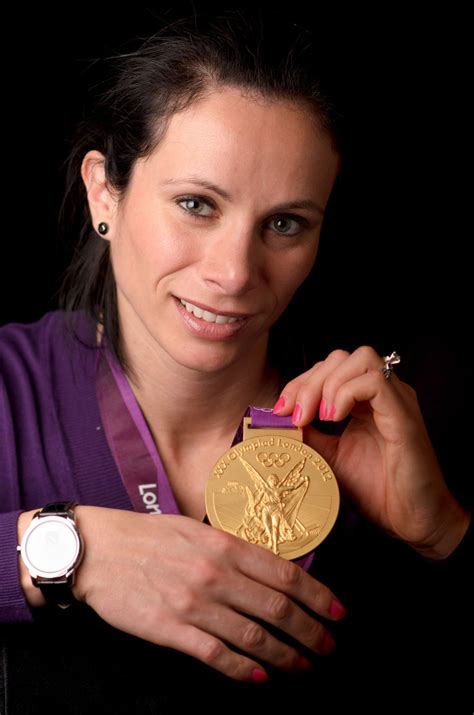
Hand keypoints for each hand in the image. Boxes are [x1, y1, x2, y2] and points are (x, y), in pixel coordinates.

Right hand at [71, 506, 345, 681]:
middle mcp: (215, 574)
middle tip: (329, 647)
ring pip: (254, 638)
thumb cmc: (148, 536)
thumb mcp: (195, 529)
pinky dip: (244, 670)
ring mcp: (194, 604)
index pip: (285, 574)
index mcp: (224, 545)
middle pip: (277, 610)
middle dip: (312, 632)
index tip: (338, 612)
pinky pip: (216, 655)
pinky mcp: (171, 630)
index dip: (318, 597)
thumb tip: (270, 572)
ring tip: (304, 667)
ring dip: (286, 657)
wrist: (97, 551)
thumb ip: (232, 549)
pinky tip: (262, 677)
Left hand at [273, 346, 469, 556]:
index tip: (281, 410)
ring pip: (360, 358)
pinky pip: (375, 382)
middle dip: (309, 381)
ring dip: (327, 384)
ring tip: (318, 418)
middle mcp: (382, 394)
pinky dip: (346, 394)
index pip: (329, 369)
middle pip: (341, 358)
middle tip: (295, 416)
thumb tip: (279, 419)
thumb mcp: (330, 457)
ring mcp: (396, 400)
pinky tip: (334, 419)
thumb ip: (309, 434)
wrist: (412, 520)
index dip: (300, 383)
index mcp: (364, 401)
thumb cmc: (378, 490)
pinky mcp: (404, 414)